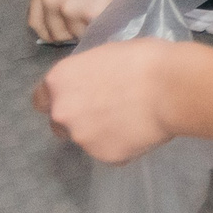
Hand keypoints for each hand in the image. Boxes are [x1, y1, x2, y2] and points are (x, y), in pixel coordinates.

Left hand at [31, 0, 151, 44]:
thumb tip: (61, 24)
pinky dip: (100, 27)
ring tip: (100, 12)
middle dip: (71, 32)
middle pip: (55, 34)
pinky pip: (93, 32)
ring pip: (75, 36)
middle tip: (87, 21)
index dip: (51, 31)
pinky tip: (108, 12)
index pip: (37, 24)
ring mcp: (68, 8)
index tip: (65, 30)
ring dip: (87, 30)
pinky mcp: (89, 14)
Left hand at [34, 37, 180, 163]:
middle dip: (77, 119)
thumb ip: (90, 73)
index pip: (40, 98)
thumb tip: (95, 82)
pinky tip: (141, 131)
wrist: (172, 88)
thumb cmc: (144, 59)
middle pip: (59, 122)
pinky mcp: (105, 157)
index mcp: (59, 81)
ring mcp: (82, 138)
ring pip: (86, 139)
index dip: (59, 98)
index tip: (76, 97)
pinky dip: (122, 144)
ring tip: (132, 120)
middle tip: (106, 110)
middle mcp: (62, 112)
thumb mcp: (107, 54)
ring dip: (102, 132)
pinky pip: (110, 152)